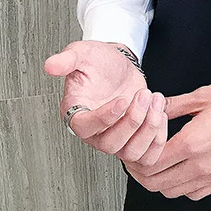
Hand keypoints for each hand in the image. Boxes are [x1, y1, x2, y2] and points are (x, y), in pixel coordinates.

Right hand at [43, 40, 167, 167]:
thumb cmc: (99, 62)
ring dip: (149, 128)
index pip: (85, 127)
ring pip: (131, 153)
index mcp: (76, 113)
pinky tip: (160, 112)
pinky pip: (147, 157)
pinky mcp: (134, 141)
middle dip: (133, 121)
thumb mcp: (82, 53)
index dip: (105, 117)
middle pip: (110, 145)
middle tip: (144, 95)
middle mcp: (95, 132)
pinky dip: (159, 138)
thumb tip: (50, 65)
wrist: (118, 66)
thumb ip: (67, 59)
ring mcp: (115, 139)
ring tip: (155, 100)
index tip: (122, 100)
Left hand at [125, 69, 210, 200]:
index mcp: (193, 142)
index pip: (151, 161)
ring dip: (160, 180)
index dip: (135, 156)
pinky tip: (181, 170)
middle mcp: (201, 164)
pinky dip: (181, 186)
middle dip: (141, 171)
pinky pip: (194, 193)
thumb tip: (155, 106)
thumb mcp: (206, 94)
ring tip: (158, 162)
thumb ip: (176, 104)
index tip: (133, 145)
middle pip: (156, 183)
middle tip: (138, 157)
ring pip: (173, 192)